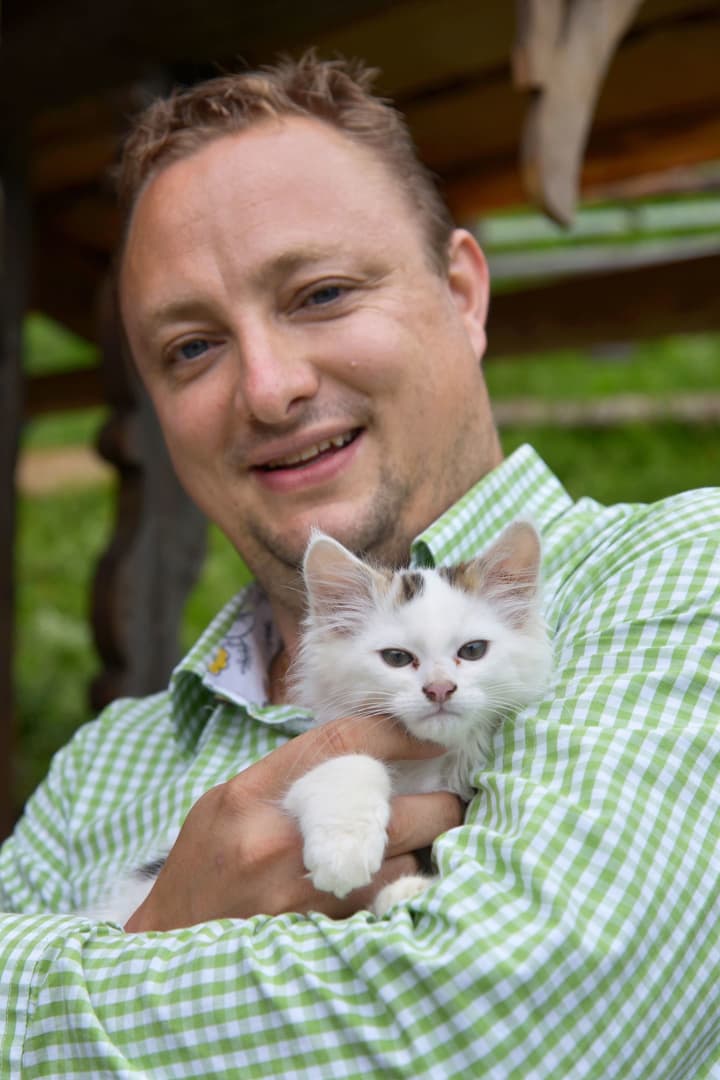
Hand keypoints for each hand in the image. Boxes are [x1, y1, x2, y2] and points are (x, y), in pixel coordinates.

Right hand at [124, 715, 462, 930]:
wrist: (168, 942)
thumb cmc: (203, 864)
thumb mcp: (227, 801)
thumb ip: (288, 776)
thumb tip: (360, 756)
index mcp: (255, 796)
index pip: (343, 744)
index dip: (397, 735)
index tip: (429, 740)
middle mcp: (282, 841)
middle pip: (394, 809)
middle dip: (437, 805)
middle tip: (447, 801)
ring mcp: (304, 894)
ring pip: (402, 862)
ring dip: (417, 853)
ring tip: (415, 847)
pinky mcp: (321, 935)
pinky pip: (385, 904)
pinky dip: (397, 889)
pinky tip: (392, 882)